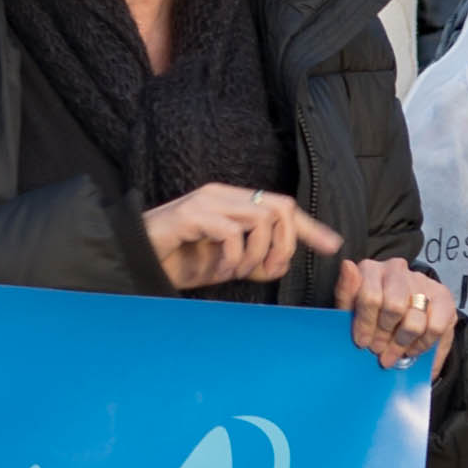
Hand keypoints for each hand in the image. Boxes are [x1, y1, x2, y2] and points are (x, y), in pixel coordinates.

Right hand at [141, 185, 340, 290]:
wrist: (135, 260)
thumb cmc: (178, 260)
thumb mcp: (225, 264)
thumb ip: (253, 260)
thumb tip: (281, 264)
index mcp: (234, 202)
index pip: (282, 207)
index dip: (309, 228)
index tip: (332, 245)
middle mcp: (223, 195)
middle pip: (280, 208)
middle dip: (285, 245)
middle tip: (269, 271)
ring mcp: (207, 201)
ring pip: (261, 219)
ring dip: (258, 255)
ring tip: (239, 272)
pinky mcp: (191, 214)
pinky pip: (232, 232)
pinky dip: (233, 258)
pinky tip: (220, 271)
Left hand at [337, 258, 457, 369]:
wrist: (397, 308)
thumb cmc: (368, 310)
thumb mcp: (349, 306)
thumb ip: (346, 291)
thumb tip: (347, 266)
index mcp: (371, 269)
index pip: (370, 296)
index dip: (365, 324)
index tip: (362, 342)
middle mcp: (398, 270)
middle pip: (394, 307)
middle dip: (384, 335)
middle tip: (378, 349)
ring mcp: (422, 282)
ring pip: (415, 321)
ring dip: (402, 343)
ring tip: (393, 353)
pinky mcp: (442, 296)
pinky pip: (436, 328)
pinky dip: (423, 344)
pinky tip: (412, 349)